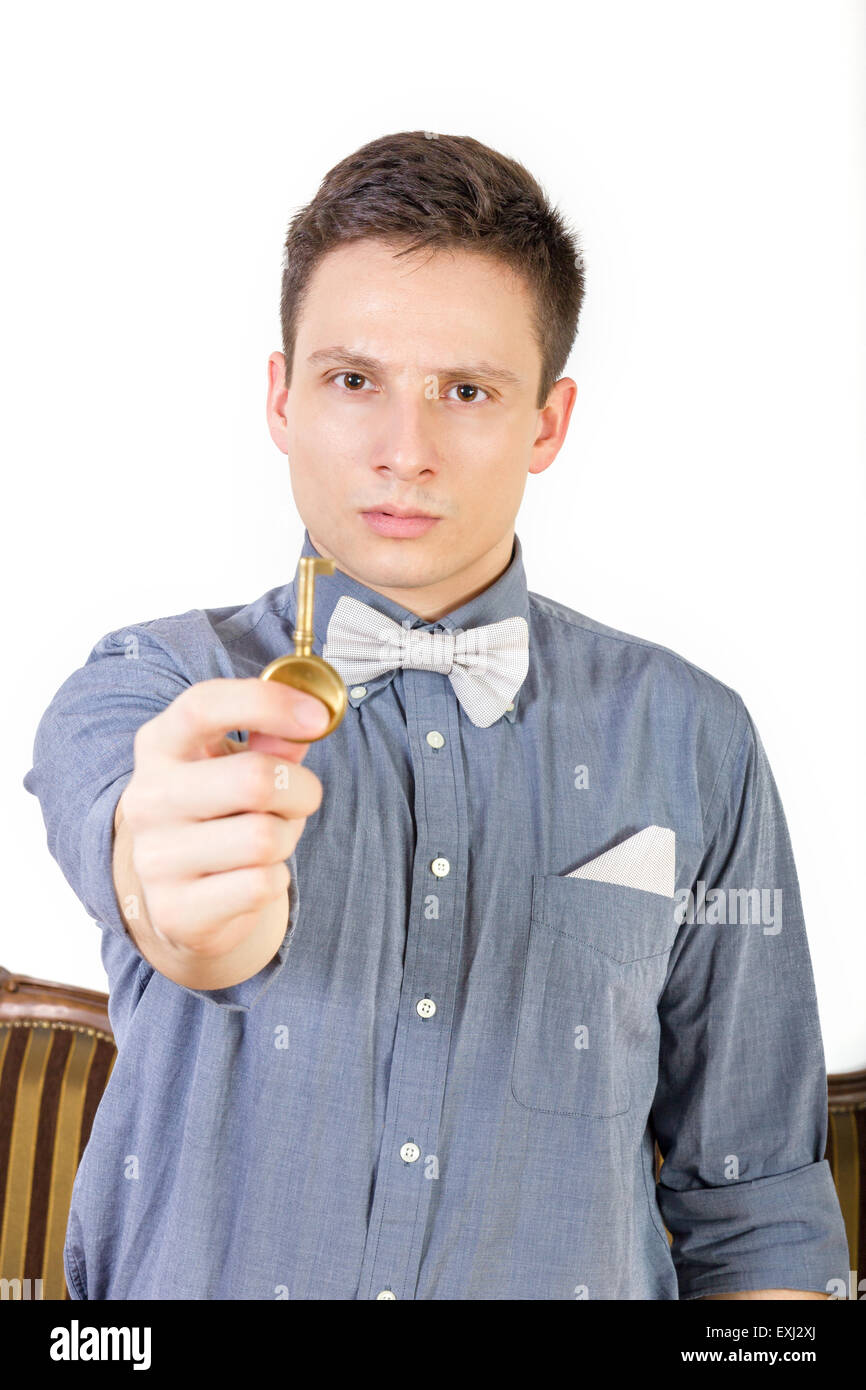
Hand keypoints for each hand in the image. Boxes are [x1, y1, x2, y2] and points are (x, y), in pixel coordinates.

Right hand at [117, 677, 327, 962]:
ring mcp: (155, 857)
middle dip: (301, 791)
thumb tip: (307, 722)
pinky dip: (275, 880)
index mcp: (158, 745)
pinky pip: (261, 885)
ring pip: (264, 838)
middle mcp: (147, 798)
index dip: (268, 704)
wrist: (186, 901)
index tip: (318, 717)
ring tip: (268, 842)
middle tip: (300, 799)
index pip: (203, 706)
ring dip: (287, 839)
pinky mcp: (175, 910)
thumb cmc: (224, 814)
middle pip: (255, 778)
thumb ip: (273, 741)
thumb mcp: (241, 765)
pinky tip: (251, 879)